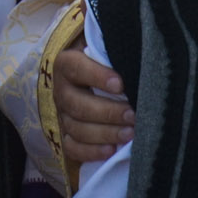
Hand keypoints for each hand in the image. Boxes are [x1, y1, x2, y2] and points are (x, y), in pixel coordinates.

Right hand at [52, 43, 132, 164]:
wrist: (87, 71)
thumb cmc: (104, 56)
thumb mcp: (105, 45)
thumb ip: (114, 49)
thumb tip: (136, 52)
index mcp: (67, 63)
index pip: (77, 68)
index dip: (97, 76)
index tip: (121, 84)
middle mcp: (61, 90)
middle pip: (78, 105)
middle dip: (107, 112)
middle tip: (132, 114)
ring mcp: (62, 114)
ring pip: (77, 128)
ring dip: (104, 133)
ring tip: (129, 134)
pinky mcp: (66, 133)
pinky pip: (72, 148)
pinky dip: (91, 152)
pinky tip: (111, 150)